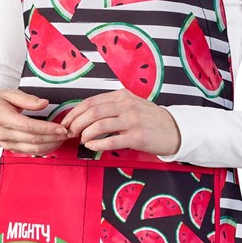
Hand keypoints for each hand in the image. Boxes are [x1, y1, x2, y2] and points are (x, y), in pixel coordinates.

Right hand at [0, 89, 69, 154]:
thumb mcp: (9, 93)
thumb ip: (27, 99)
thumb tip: (45, 104)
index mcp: (2, 117)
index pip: (28, 127)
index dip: (47, 129)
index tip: (62, 128)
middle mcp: (3, 133)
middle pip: (33, 140)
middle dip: (53, 138)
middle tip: (67, 133)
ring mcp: (5, 143)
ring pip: (33, 149)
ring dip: (51, 145)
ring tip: (62, 138)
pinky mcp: (10, 148)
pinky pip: (29, 152)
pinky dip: (44, 149)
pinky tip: (53, 143)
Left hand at [57, 89, 181, 155]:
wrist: (175, 130)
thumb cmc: (149, 119)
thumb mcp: (131, 105)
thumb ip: (111, 107)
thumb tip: (84, 116)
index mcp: (121, 95)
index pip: (90, 101)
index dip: (74, 113)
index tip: (66, 122)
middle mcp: (126, 105)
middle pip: (92, 112)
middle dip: (76, 124)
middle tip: (70, 133)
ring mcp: (132, 120)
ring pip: (99, 125)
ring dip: (85, 134)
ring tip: (82, 140)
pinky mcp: (137, 137)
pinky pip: (111, 141)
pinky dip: (97, 145)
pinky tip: (92, 147)